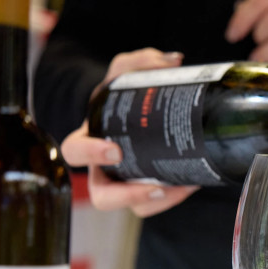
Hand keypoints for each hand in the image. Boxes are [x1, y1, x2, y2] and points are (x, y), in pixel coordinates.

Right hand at [61, 48, 198, 216]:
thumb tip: (173, 60)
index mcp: (89, 140)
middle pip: (102, 198)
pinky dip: (174, 197)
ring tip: (181, 187)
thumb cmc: (125, 96)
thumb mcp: (128, 72)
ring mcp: (125, 184)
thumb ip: (144, 60)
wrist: (141, 113)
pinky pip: (156, 205)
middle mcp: (104, 169)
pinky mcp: (148, 191)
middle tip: (153, 187)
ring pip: (134, 208)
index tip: (116, 150)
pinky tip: (192, 183)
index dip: (91, 155)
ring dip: (158, 202)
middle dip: (126, 196)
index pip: (74, 152)